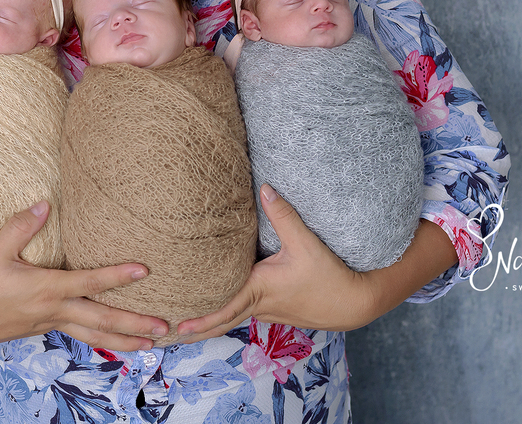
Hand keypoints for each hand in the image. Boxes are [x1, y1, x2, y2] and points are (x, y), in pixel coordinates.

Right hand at [0, 191, 167, 351]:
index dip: (117, 276)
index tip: (143, 270)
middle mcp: (54, 309)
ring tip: (152, 344)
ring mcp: (51, 322)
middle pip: (101, 320)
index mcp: (46, 289)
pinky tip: (119, 342)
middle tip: (164, 327)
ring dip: (125, 340)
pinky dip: (103, 340)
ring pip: (94, 335)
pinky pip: (82, 335)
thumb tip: (44, 203)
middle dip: (134, 323)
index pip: (89, 282)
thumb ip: (19, 226)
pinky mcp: (47, 327)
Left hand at [175, 185, 372, 341]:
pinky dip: (227, 314)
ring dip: (209, 321)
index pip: (224, 308)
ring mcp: (267, 311)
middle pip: (221, 321)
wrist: (354, 302)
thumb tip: (264, 189)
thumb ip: (284, 216)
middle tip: (167, 332)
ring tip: (184, 323)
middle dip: (195, 328)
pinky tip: (221, 305)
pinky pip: (244, 312)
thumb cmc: (330, 276)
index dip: (201, 318)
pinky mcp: (275, 309)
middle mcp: (259, 305)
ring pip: (232, 317)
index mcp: (260, 290)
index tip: (178, 326)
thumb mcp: (306, 244)